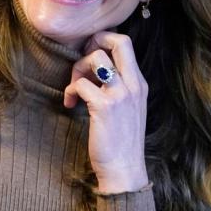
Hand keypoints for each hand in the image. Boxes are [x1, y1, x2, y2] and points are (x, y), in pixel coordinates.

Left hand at [63, 31, 148, 192]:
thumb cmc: (120, 141)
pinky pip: (81, 83)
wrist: (124, 170)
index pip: (126, 44)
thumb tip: (95, 68)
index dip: (103, 41)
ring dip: (78, 68)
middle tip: (82, 61)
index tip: (89, 55)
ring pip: (96, 58)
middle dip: (94, 42)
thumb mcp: (127, 108)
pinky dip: (70, 90)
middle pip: (119, 42)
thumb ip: (118, 86)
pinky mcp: (105, 107)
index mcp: (140, 84)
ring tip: (75, 87)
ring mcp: (121, 95)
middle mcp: (134, 85)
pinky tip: (70, 103)